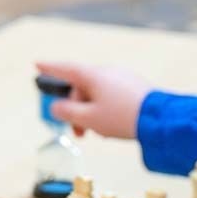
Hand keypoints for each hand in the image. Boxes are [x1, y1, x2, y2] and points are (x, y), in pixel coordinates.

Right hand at [35, 61, 151, 139]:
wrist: (159, 119)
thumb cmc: (122, 117)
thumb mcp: (88, 119)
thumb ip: (67, 112)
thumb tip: (56, 107)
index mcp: (93, 76)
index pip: (65, 69)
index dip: (50, 68)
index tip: (37, 64)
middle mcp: (107, 72)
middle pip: (82, 88)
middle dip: (76, 110)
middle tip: (79, 133)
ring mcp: (122, 78)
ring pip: (97, 94)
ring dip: (91, 112)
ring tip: (98, 133)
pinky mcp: (134, 87)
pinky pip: (112, 95)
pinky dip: (105, 109)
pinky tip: (112, 127)